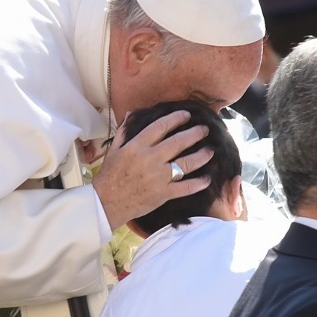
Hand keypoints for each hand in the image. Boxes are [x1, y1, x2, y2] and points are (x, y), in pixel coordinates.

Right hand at [92, 110, 213, 229]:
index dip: (176, 118)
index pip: (161, 126)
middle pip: (178, 142)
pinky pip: (186, 187)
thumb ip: (124, 131)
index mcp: (137, 146)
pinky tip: (207, 179)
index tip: (186, 115)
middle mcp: (150, 159)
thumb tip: (132, 113)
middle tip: (204, 129)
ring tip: (210, 151)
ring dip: (201, 156)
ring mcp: (158, 177)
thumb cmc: (109, 176)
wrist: (106, 202)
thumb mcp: (114, 150)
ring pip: (186, 163)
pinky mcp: (163, 194)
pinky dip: (198, 183)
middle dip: (195, 133)